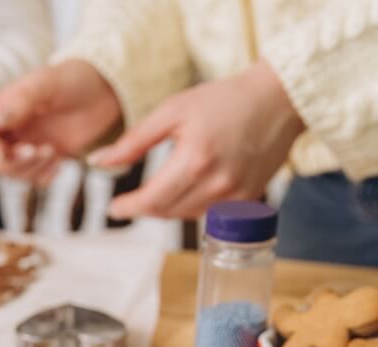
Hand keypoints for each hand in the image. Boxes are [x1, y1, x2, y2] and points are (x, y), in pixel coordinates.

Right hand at [0, 59, 121, 184]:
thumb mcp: (45, 85)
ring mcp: (31, 144)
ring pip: (16, 173)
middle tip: (38, 151)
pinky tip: (61, 162)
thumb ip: (19, 104)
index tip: (6, 153)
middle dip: (13, 163)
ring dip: (32, 170)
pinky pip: (37, 178)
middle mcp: (14, 129)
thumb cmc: (73, 79)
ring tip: (53, 151)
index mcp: (5, 109)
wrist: (105, 88)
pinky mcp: (49, 156)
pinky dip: (45, 177)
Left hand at [95, 61, 304, 218]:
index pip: (152, 200)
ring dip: (168, 208)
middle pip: (168, 212)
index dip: (129, 208)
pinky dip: (192, 205)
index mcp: (195, 159)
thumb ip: (134, 141)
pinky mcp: (249, 199)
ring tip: (158, 191)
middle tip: (131, 200)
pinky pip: (210, 213)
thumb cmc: (223, 100)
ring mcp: (237, 195)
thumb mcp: (172, 111)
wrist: (278, 99)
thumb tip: (100, 162)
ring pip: (188, 216)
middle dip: (145, 207)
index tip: (113, 208)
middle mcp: (218, 183)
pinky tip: (187, 188)